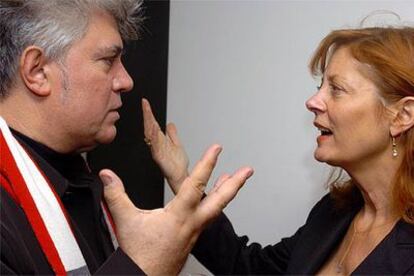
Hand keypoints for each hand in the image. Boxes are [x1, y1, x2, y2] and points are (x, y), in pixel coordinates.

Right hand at [100, 144, 252, 274]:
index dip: (207, 164)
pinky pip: (209, 216)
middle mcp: (192, 222)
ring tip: (235, 180)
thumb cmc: (141, 255)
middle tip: (248, 170)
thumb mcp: (126, 220)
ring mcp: (195, 231)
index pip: (196, 184)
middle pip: (220, 200)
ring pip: (216, 209)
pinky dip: (214, 203)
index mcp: (179, 215)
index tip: (217, 149)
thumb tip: (107, 175)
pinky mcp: (193, 237)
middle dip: (235, 183)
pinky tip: (212, 201)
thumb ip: (116, 195)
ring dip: (227, 192)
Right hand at [142, 98, 188, 193]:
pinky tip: (153, 130)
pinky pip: (156, 147)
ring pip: (151, 136)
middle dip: (147, 115)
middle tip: (145, 104)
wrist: (180, 178)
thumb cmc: (177, 165)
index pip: (153, 124)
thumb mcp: (176, 145)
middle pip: (150, 128)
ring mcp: (158, 152)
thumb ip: (172, 135)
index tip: (146, 103)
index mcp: (160, 141)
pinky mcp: (160, 159)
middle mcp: (157, 145)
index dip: (149, 114)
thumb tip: (170, 124)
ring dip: (149, 124)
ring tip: (148, 113)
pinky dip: (154, 138)